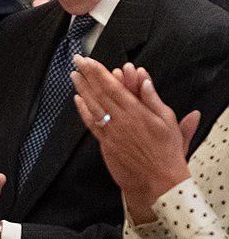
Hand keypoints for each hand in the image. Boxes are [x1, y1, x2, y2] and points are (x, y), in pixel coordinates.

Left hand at [72, 58, 195, 220]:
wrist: (161, 180)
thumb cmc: (168, 150)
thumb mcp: (168, 121)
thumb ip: (153, 99)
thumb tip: (144, 80)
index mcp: (136, 112)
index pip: (113, 87)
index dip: (99, 72)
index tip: (89, 60)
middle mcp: (121, 120)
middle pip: (99, 92)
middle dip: (87, 74)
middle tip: (77, 60)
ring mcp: (112, 131)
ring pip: (92, 105)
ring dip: (82, 88)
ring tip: (74, 75)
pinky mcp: (107, 142)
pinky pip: (91, 123)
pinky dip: (83, 110)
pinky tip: (77, 99)